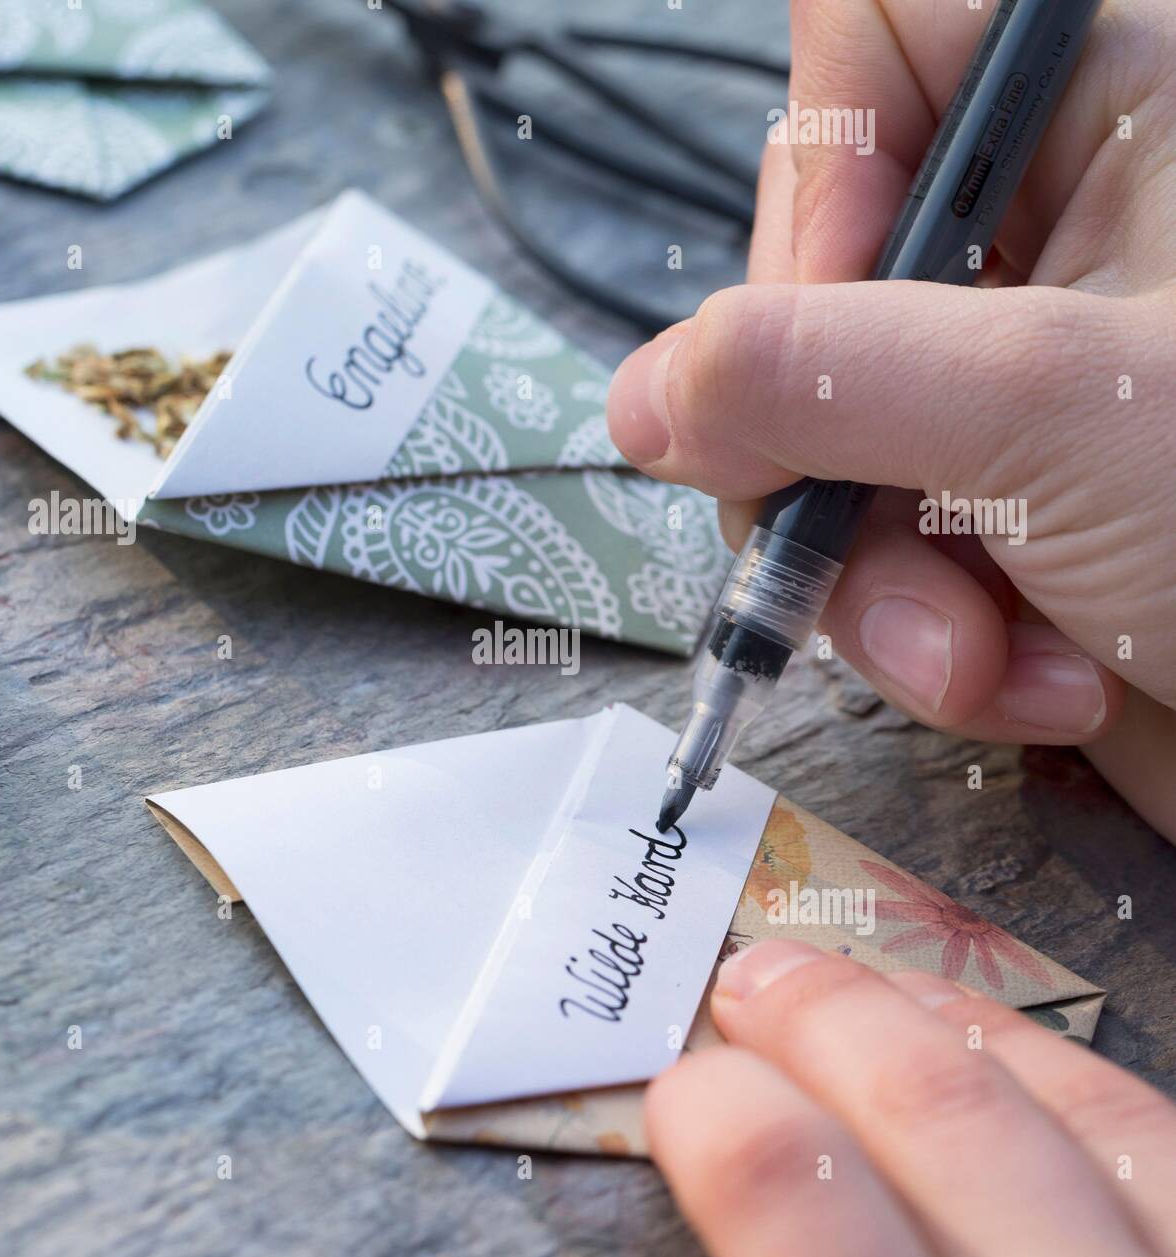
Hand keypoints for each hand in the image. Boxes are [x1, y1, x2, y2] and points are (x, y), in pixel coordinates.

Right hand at [591, 941, 1175, 1256]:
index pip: (802, 1215)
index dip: (724, 1130)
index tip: (675, 1097)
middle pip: (937, 1120)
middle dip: (823, 1027)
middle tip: (745, 985)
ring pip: (1067, 1112)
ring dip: (940, 1030)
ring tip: (845, 984)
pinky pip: (1156, 1139)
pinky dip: (1059, 1073)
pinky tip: (992, 1041)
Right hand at [606, 0, 1175, 839]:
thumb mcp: (1047, 412)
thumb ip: (813, 379)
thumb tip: (642, 397)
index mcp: (1117, 114)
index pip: (882, 34)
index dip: (817, 169)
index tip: (827, 316)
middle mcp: (1054, 241)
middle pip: (815, 282)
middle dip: (828, 455)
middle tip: (860, 542)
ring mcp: (1016, 392)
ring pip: (827, 446)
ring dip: (878, 588)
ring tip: (980, 664)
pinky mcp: (1000, 515)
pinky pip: (877, 551)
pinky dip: (931, 641)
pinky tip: (1025, 688)